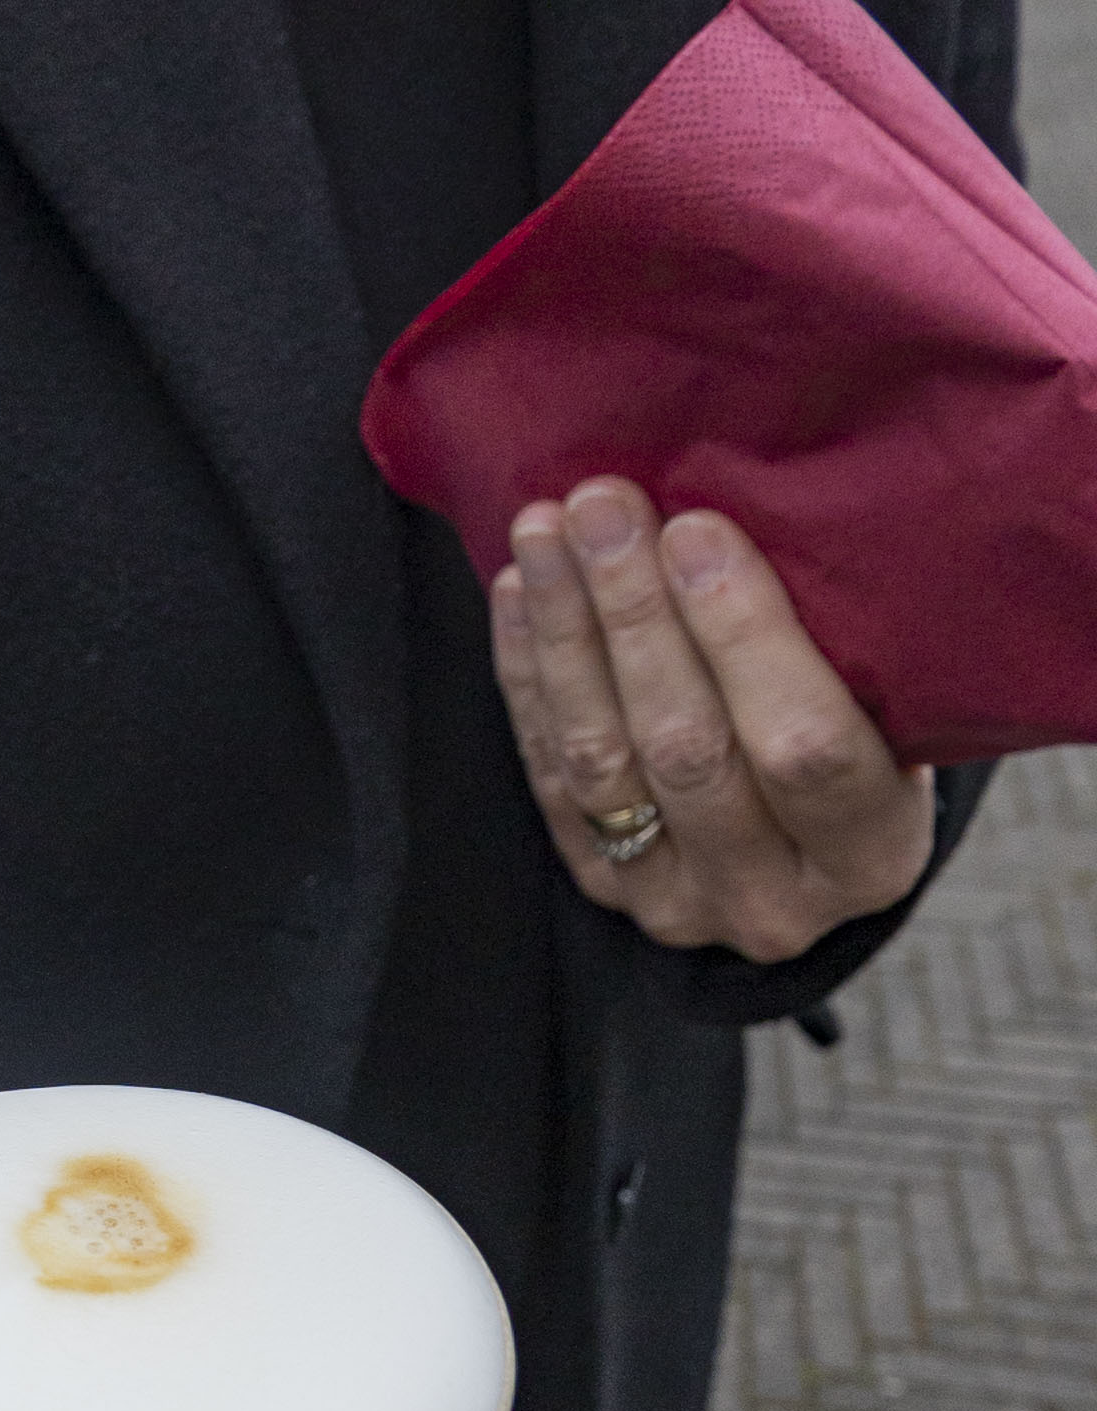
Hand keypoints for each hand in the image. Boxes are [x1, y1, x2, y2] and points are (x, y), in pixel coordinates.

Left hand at [490, 479, 934, 961]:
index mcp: (870, 855)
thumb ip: (837, 642)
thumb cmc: (869, 729)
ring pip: (602, 760)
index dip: (742, 635)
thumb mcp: (892, 701)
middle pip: (686, 748)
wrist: (808, 829)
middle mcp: (771, 901)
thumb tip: (738, 509)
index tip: (695, 528)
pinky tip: (518, 592)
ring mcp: (676, 904)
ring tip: (543, 529)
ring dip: (565, 632)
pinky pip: (551, 774)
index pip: (805, 746)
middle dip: (635, 613)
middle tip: (601, 506)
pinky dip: (530, 676)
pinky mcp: (602, 885)